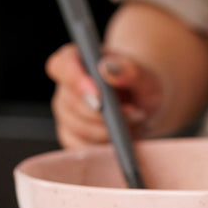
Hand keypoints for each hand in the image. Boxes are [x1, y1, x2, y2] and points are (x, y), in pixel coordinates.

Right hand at [45, 44, 162, 147]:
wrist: (145, 109)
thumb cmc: (141, 87)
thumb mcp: (145, 76)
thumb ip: (129, 70)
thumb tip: (106, 69)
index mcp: (77, 60)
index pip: (62, 65)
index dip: (75, 81)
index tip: (99, 96)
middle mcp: (66, 86)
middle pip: (70, 103)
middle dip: (101, 114)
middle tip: (131, 114)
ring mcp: (65, 113)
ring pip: (77, 128)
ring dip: (107, 131)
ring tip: (130, 125)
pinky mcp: (70, 136)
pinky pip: (80, 147)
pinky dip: (103, 147)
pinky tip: (118, 140)